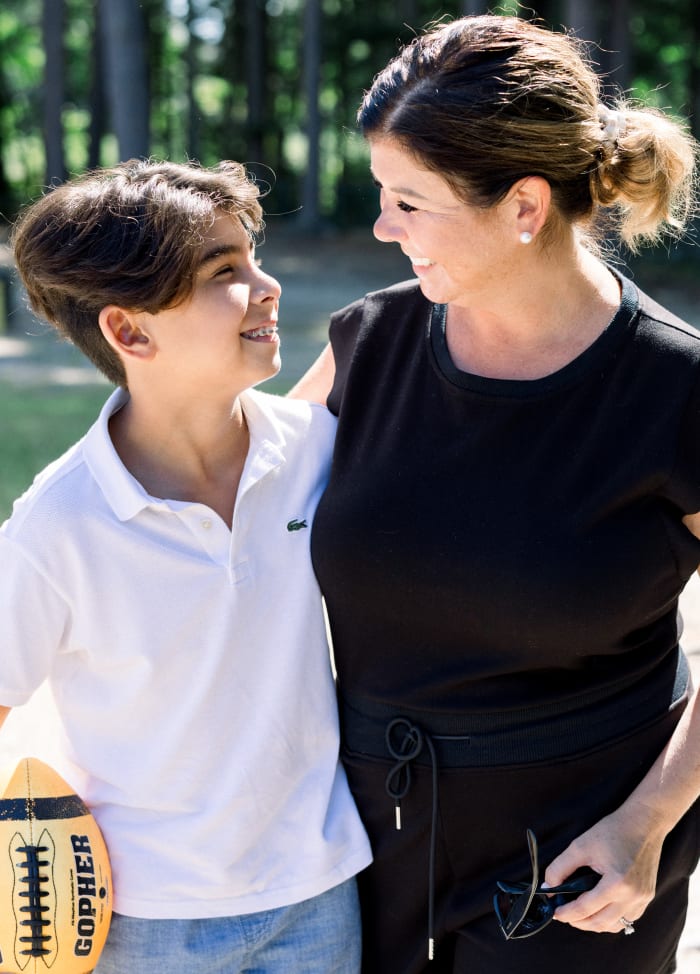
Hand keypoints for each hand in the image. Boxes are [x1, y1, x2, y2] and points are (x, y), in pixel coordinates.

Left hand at [542, 807, 664, 933]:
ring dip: (596, 924)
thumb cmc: (614, 831)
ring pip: (615, 925)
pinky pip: (628, 918)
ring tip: (580, 915)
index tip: (554, 913)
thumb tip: (547, 888)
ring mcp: (642, 899)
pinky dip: (612, 919)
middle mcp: (633, 896)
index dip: (566, 913)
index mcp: (617, 884)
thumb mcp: (581, 845)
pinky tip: (600, 910)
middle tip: (564, 915)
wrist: (644, 822)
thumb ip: (560, 868)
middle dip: (579, 922)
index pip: (585, 909)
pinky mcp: (647, 896)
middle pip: (600, 923)